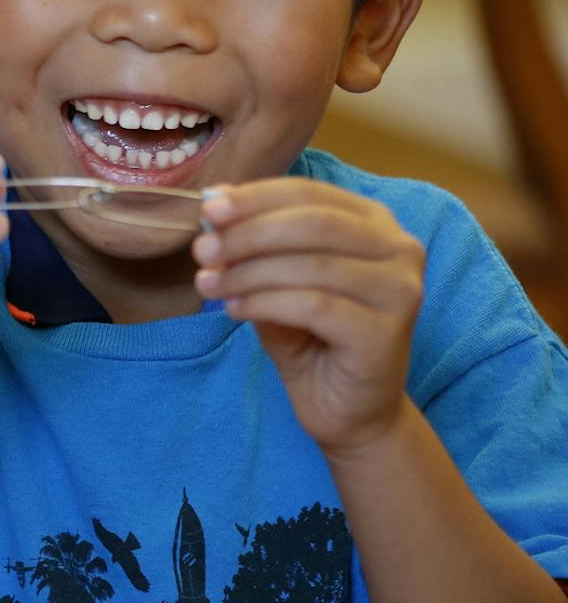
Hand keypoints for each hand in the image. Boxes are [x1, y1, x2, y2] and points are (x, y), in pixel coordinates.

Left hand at [192, 178, 424, 452]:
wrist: (347, 410)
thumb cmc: (310, 338)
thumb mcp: (275, 281)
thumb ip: (254, 244)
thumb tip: (213, 204)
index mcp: (374, 223)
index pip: (309, 193)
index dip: (254, 198)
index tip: (207, 209)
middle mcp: (399, 248)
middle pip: (311, 223)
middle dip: (247, 233)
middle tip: (202, 250)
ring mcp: (400, 290)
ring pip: (310, 264)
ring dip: (247, 271)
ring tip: (208, 284)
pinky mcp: (387, 331)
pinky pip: (313, 305)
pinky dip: (265, 303)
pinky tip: (234, 310)